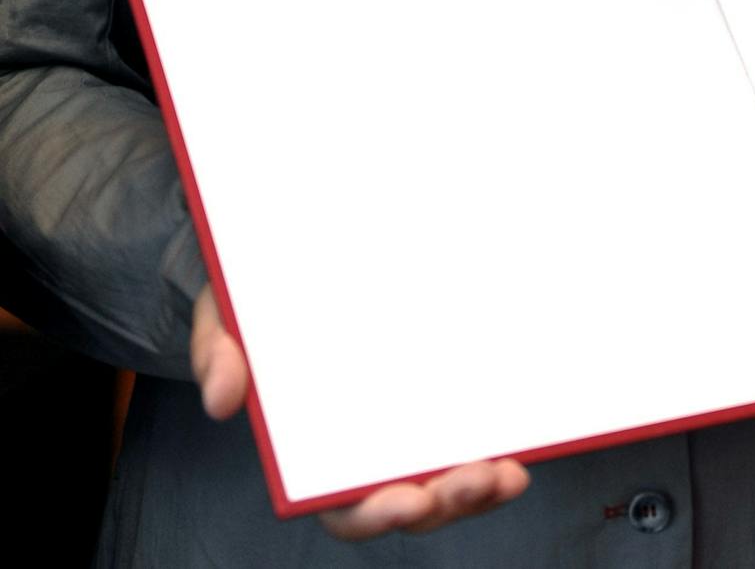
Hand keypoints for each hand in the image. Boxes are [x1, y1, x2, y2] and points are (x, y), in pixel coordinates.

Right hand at [190, 286, 529, 538]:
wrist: (283, 254)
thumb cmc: (251, 298)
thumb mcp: (223, 316)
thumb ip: (218, 353)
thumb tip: (221, 401)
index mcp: (309, 451)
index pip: (342, 507)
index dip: (374, 513)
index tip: (406, 500)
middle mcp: (363, 448)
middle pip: (408, 500)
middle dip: (446, 502)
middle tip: (480, 479)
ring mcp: (407, 423)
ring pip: (447, 477)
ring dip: (480, 486)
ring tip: (509, 474)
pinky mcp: (437, 389)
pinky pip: (468, 429)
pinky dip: (495, 444)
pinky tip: (522, 441)